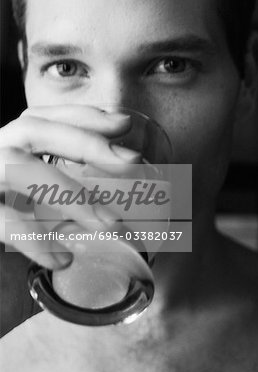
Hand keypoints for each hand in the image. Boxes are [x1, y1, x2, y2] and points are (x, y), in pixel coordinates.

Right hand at [0, 105, 138, 269]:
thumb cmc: (0, 212)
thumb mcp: (28, 197)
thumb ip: (56, 193)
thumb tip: (112, 204)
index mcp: (6, 144)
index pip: (44, 116)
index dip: (84, 114)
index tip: (123, 122)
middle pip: (32, 128)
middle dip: (85, 141)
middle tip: (131, 161)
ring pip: (19, 169)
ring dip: (70, 194)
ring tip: (110, 224)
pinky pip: (0, 219)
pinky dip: (33, 238)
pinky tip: (62, 257)